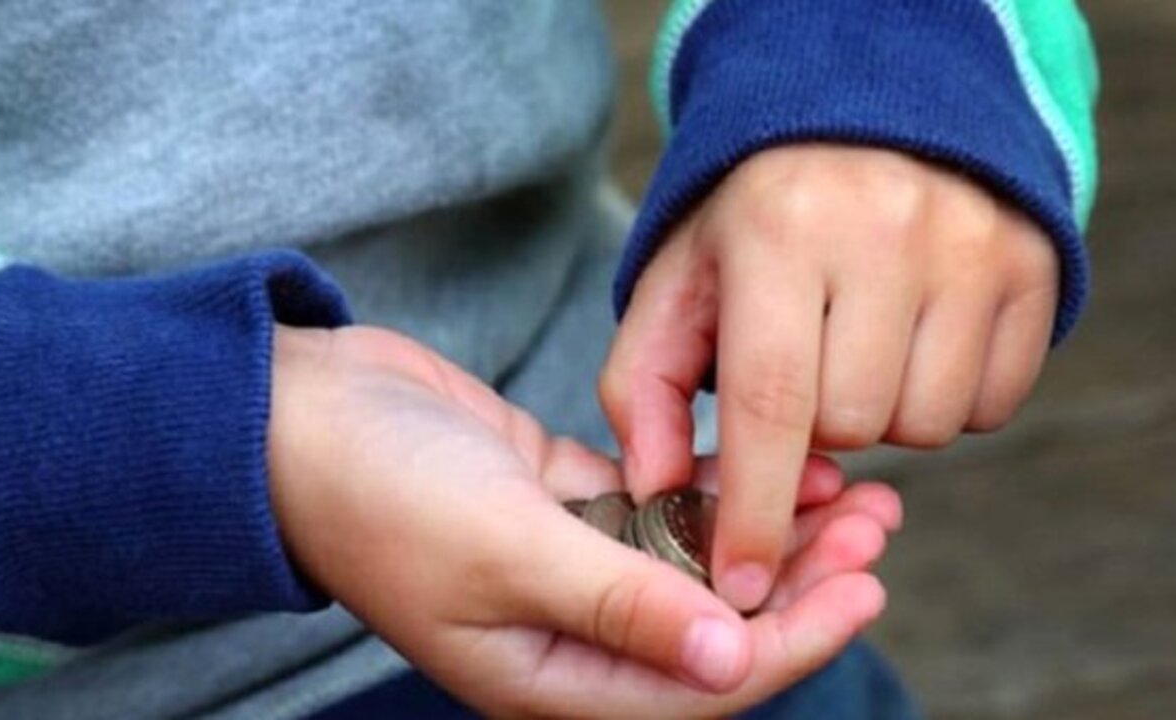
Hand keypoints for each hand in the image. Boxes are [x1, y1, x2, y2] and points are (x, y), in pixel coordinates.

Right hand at [267, 325, 901, 717]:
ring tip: (852, 486)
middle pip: (713, 624)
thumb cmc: (379, 492)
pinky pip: (660, 508)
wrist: (297, 416)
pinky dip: (713, 487)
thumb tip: (731, 661)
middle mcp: (568, 631)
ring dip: (768, 527)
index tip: (867, 586)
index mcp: (550, 675)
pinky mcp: (564, 502)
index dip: (792, 639)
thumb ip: (621, 605)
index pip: (701, 684)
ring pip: (696, 561)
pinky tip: (770, 457)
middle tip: (878, 524)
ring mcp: (568, 564)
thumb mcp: (505, 553)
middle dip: (800, 581)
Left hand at [602, 145, 1057, 610]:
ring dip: (883, 418)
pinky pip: (992, 405)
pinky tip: (914, 344)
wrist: (866, 121)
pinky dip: (947, 401)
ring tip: (857, 351)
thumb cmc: (754, 225)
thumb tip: (659, 494)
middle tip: (804, 371)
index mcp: (779, 229)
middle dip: (815, 430)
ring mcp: (972, 244)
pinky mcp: (1032, 266)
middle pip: (853, 425)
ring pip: (927, 426)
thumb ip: (643, 389)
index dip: (756, 509)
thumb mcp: (678, 285)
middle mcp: (885, 228)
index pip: (771, 401)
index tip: (741, 586)